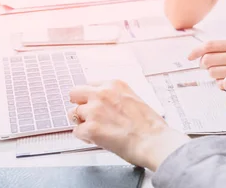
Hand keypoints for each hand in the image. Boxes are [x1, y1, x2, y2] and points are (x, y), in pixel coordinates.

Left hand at [69, 81, 189, 170]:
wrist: (153, 140)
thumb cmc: (149, 124)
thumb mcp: (134, 99)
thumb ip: (116, 98)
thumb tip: (107, 104)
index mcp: (114, 85)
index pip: (89, 85)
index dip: (91, 97)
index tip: (94, 103)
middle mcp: (102, 93)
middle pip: (74, 93)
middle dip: (79, 104)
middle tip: (88, 115)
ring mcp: (94, 110)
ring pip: (73, 114)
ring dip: (82, 122)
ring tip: (98, 130)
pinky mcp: (89, 128)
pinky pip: (76, 132)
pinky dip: (85, 137)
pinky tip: (99, 139)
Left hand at [188, 40, 225, 88]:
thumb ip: (223, 51)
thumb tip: (198, 55)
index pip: (210, 45)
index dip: (196, 51)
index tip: (189, 57)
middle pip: (207, 60)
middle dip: (204, 65)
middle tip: (208, 67)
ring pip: (212, 73)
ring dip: (214, 75)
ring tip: (225, 74)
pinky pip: (220, 84)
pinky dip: (222, 84)